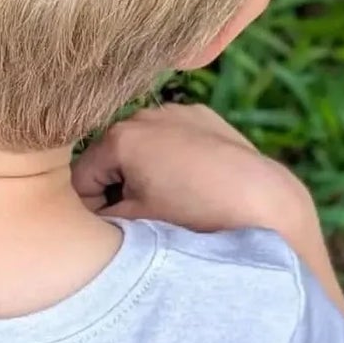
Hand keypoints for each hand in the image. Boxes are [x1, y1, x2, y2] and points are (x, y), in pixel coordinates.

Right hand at [73, 104, 305, 233]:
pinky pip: (173, 140)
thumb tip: (85, 220)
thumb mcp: (135, 225)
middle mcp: (146, 114)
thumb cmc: (197, 217)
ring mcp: (178, 111)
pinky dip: (173, 160)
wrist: (263, 205)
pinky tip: (193, 185)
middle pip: (110, 159)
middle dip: (117, 188)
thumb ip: (98, 220)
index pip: (81, 178)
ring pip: (142, 148)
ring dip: (144, 173)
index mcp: (121, 137)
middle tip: (144, 220)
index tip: (113, 231)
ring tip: (171, 203)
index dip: (91, 211)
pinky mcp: (205, 117)